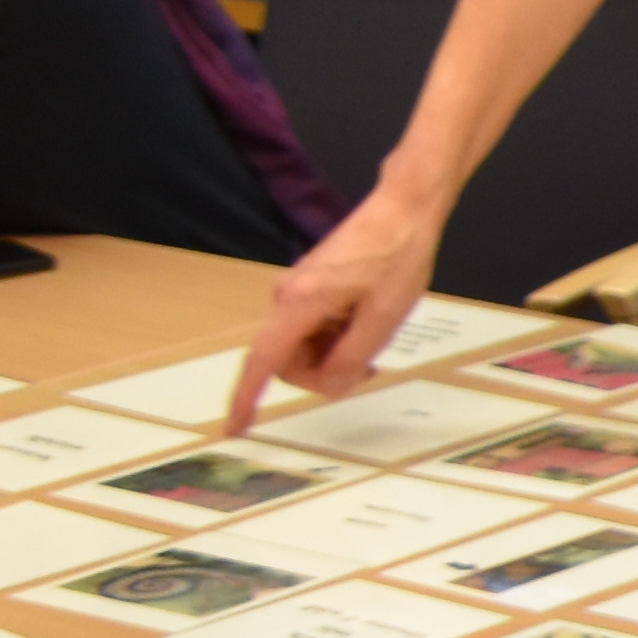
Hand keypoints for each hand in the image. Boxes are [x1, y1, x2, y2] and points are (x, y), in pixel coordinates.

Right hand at [231, 191, 446, 426]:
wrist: (401, 211)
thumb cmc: (396, 258)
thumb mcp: (383, 318)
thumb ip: (351, 358)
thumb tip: (326, 385)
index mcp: (300, 303)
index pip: (263, 361)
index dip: (247, 398)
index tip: (235, 426)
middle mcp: (287, 297)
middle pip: (287, 361)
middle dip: (322, 374)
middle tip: (368, 366)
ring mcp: (296, 291)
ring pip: (302, 348)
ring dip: (333, 355)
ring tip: (372, 334)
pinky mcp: (309, 289)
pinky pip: (312, 330)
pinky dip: (335, 338)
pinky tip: (364, 322)